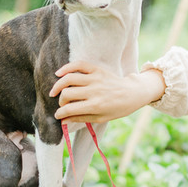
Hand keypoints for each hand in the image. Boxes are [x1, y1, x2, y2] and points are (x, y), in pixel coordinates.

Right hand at [50, 61, 164, 123]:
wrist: (132, 93)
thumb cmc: (117, 108)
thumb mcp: (101, 118)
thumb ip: (81, 118)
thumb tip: (63, 121)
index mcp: (95, 105)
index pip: (69, 109)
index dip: (60, 113)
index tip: (58, 115)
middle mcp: (94, 91)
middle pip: (67, 94)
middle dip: (61, 101)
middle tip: (62, 104)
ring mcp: (95, 78)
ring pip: (69, 79)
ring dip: (58, 86)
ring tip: (55, 92)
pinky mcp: (97, 69)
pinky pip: (79, 65)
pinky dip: (66, 67)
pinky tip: (59, 73)